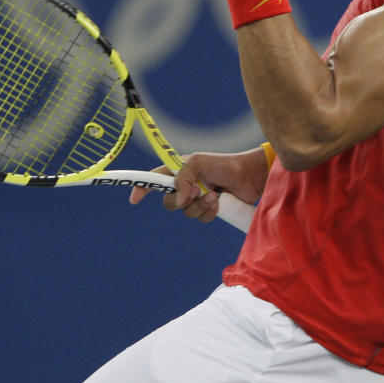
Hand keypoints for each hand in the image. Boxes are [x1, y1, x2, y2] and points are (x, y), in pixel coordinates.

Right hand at [129, 149, 268, 222]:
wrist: (248, 177)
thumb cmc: (223, 164)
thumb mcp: (198, 163)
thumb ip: (183, 178)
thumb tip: (180, 199)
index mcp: (178, 171)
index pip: (154, 179)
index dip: (142, 188)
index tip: (134, 200)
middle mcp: (185, 186)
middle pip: (169, 202)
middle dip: (182, 200)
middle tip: (197, 191)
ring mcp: (197, 199)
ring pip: (186, 213)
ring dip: (199, 206)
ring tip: (214, 195)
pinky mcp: (209, 209)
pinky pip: (200, 219)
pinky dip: (209, 212)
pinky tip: (219, 202)